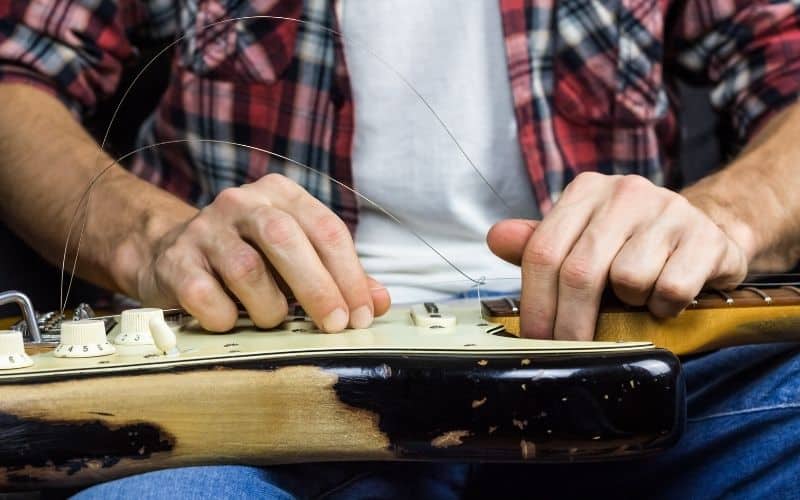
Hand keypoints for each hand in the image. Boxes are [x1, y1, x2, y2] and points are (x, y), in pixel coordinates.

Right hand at [134, 174, 389, 331]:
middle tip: (334, 325)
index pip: (326, 229)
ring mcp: (205, 229)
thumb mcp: (297, 257)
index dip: (350, 275)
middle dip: (317, 288)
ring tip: (273, 319)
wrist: (171, 252)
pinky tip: (231, 319)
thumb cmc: (249, 256)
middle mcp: (243, 203)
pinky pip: (205, 295)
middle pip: (286, 239)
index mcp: (282, 194)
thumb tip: (378, 302)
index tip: (361, 314)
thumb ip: (338, 276)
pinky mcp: (176, 260)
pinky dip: (225, 317)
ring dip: (268, 307)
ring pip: (247, 269)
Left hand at [486, 173, 747, 340]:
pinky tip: (664, 301)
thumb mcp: (582, 240)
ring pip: (628, 280)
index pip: (543, 251)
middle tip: (573, 350)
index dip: (535, 303)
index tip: (537, 338)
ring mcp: (670, 210)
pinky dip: (663, 307)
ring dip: (629, 305)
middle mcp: (625, 192)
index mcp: (586, 191)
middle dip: (571, 323)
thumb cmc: (630, 244)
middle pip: (580, 271)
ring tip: (635, 299)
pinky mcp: (705, 237)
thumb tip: (495, 238)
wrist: (707, 230)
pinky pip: (671, 289)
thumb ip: (538, 244)